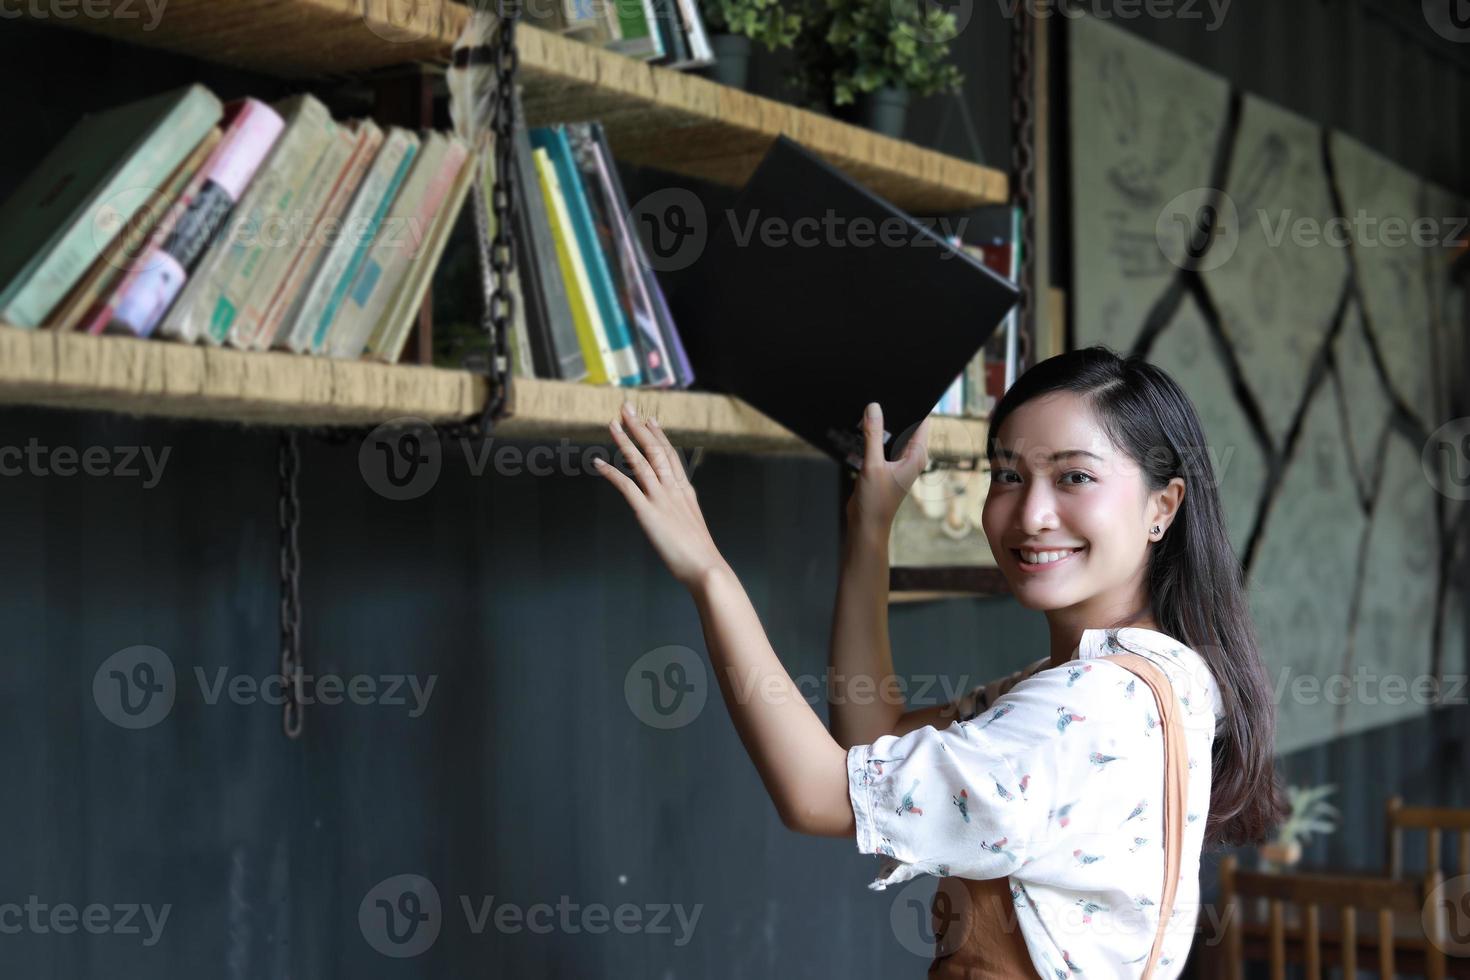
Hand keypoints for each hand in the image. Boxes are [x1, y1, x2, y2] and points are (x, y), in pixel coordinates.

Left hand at [594, 401, 727, 589]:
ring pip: (641, 461)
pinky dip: (611, 472)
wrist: (706, 568)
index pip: (671, 456)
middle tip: (627, 408)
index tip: (650, 420)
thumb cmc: (701, 556)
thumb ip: (684, 515)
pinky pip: (626, 486)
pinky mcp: (648, 512)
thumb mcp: (694, 527)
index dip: (658, 436)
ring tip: (612, 424)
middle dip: (640, 428)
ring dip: (625, 441)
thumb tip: (678, 514)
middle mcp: (674, 489)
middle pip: (655, 450)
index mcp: (685, 492)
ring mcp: (661, 499)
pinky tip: (598, 463)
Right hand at [845, 402, 930, 535]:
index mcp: (916, 455)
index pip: (923, 421)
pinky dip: (872, 437)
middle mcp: (910, 456)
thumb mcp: (872, 465)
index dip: (915, 405)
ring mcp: (898, 461)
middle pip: (905, 425)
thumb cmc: (875, 502)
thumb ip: (873, 435)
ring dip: (880, 426)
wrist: (866, 525)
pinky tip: (860, 431)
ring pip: (891, 434)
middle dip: (893, 412)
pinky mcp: (885, 466)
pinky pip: (880, 444)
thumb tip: (874, 407)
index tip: (904, 389)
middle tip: (878, 397)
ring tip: (866, 412)